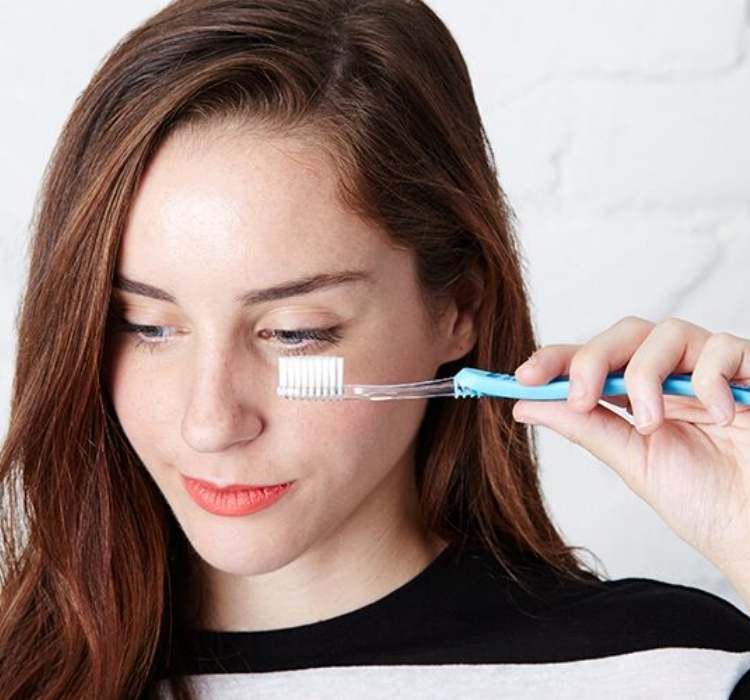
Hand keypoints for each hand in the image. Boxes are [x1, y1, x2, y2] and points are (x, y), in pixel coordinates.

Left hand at [511, 316, 749, 578]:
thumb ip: (585, 427)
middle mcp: (674, 375)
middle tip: (581, 398)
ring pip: (667, 332)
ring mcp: (713, 370)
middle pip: (626, 333)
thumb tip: (524, 405)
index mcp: (642, 394)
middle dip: (593, 360)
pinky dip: (710, 378)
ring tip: (652, 424)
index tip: (521, 378)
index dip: (556, 360)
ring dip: (647, 375)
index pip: (594, 359)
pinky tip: (719, 415)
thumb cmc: (707, 501)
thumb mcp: (633, 461)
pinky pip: (723, 347)